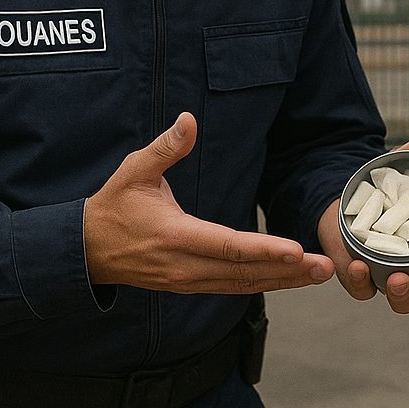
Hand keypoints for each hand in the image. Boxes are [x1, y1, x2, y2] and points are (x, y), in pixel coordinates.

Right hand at [84, 112, 334, 293]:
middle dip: (288, 270)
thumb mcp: (134, 170)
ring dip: (282, 281)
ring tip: (317, 273)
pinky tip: (287, 278)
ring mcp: (187, 281)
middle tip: (326, 266)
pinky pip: (232, 287)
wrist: (83, 251)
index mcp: (176, 237)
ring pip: (242, 285)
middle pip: (245, 272)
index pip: (229, 247)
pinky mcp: (189, 285)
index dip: (264, 249)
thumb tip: (189, 120)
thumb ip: (165, 147)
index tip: (295, 250)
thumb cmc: (112, 206)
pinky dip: (262, 283)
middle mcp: (185, 266)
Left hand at [317, 122, 408, 312]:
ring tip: (398, 279)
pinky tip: (358, 266)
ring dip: (403, 295)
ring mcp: (387, 275)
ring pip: (404, 300)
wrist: (341, 194)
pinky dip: (362, 283)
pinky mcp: (359, 277)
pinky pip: (363, 290)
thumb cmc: (383, 187)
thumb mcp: (401, 166)